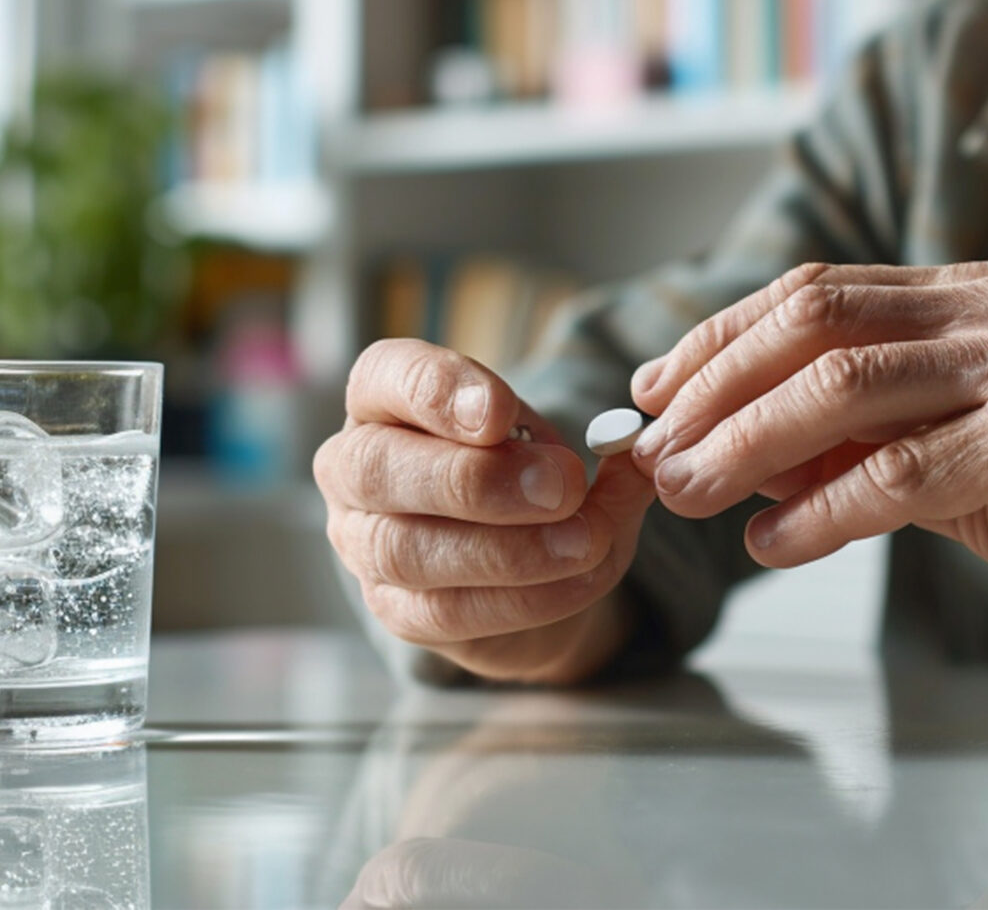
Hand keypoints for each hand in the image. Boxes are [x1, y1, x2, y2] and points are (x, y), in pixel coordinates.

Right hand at [315, 339, 653, 682]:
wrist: (523, 563)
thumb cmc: (525, 475)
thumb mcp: (559, 443)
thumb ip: (599, 448)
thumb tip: (635, 457)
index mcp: (384, 399)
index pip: (386, 375)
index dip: (437, 391)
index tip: (498, 412)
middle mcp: (353, 468)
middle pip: (377, 468)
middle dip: (475, 479)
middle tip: (562, 484)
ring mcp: (363, 544)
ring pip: (405, 549)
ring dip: (507, 548)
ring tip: (584, 540)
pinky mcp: (395, 611)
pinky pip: (442, 612)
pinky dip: (519, 598)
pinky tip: (575, 578)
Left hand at [627, 262, 987, 646]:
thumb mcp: (956, 460)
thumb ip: (863, 444)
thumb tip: (738, 458)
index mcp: (969, 297)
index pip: (814, 293)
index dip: (720, 339)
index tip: (651, 392)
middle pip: (813, 325)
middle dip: (716, 389)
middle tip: (652, 455)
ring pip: (845, 386)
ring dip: (746, 444)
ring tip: (687, 495)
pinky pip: (904, 472)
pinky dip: (822, 510)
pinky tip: (774, 544)